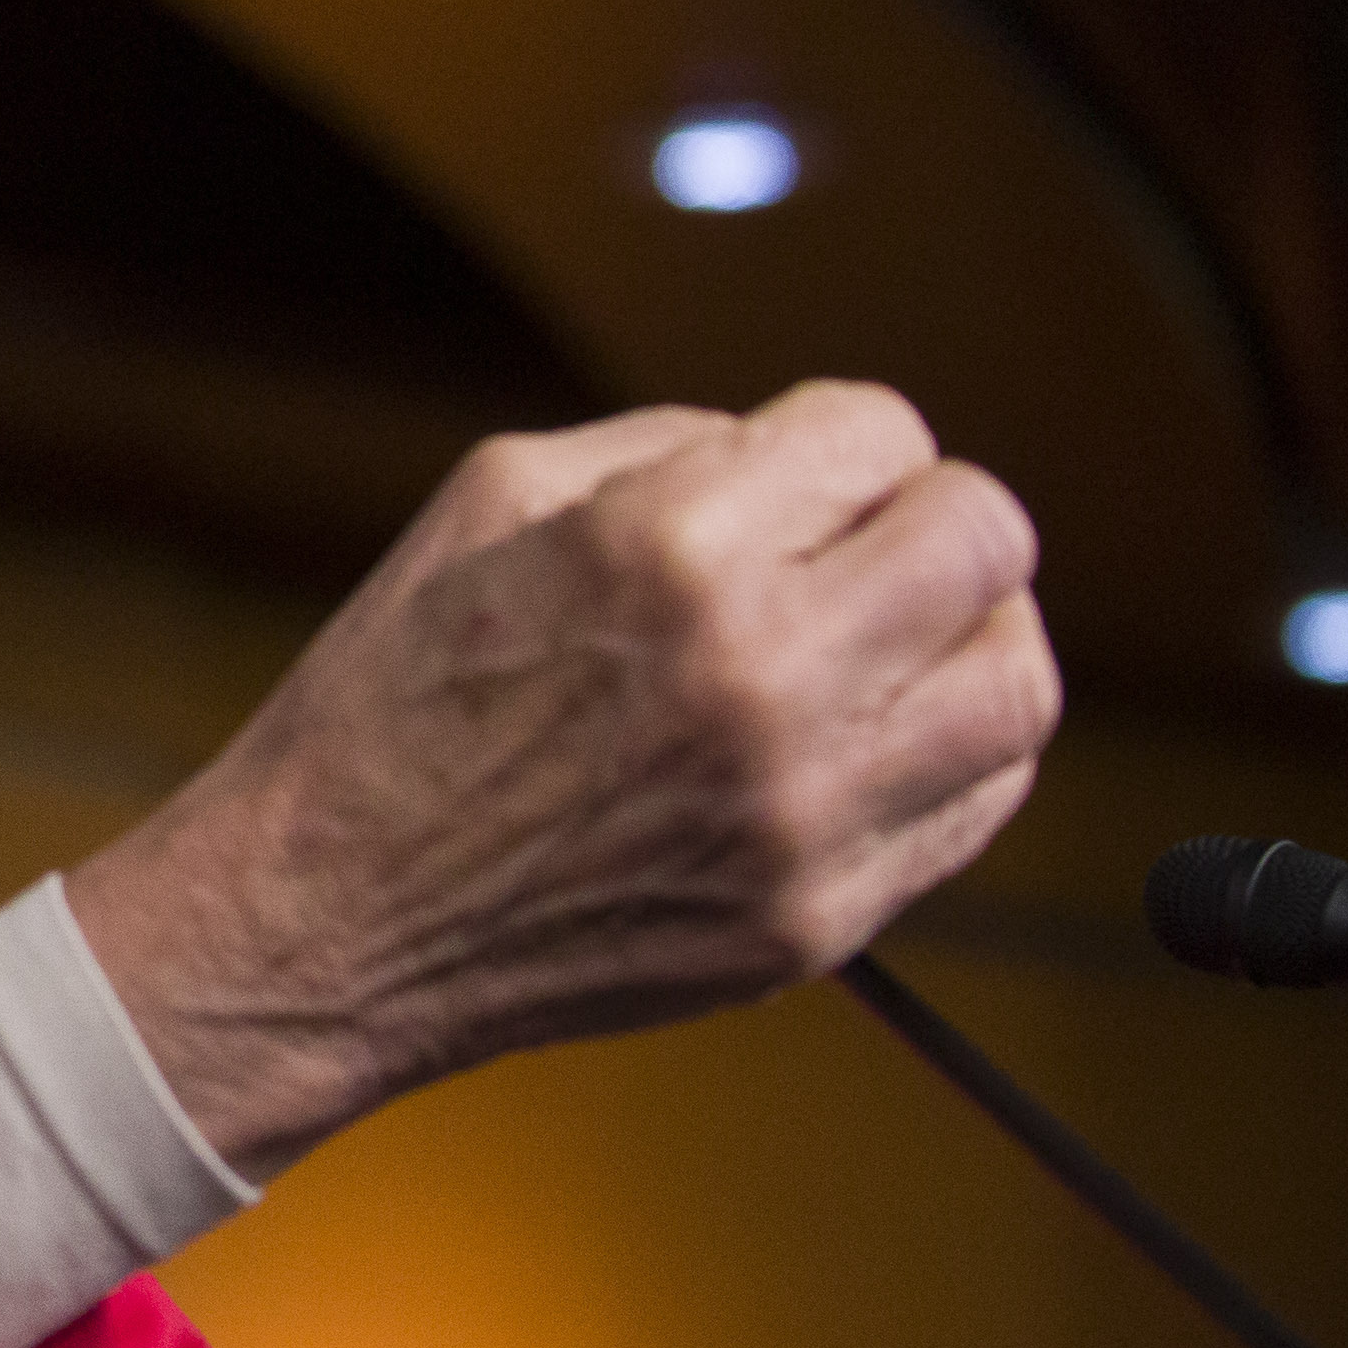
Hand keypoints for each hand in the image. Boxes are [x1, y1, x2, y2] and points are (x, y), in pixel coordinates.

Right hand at [63, 383, 1059, 1179]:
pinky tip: (876, 733)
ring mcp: (799, 809)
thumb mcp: (486, 502)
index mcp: (664, 548)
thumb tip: (812, 458)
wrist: (331, 915)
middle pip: (983, 537)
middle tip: (869, 545)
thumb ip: (669, 448)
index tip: (803, 479)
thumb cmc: (393, 698)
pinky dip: (952, 749)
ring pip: (1016, 678)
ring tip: (902, 639)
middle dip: (928, 517)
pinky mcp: (817, 915)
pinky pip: (976, 803)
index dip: (841, 442)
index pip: (881, 432)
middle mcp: (756, 674)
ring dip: (970, 634)